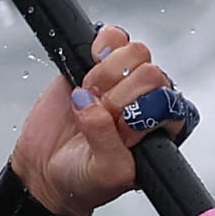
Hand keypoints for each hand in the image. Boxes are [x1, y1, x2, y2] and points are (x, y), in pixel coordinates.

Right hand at [9, 26, 173, 215]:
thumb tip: (93, 108)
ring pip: (133, 52)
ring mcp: (122, 79)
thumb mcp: (104, 174)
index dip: (141, 112)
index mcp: (160, 128)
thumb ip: (107, 143)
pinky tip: (86, 69)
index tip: (120, 128)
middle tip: (99, 115)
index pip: (169, 102)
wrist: (45, 171)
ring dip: (105, 76)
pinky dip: (100, 46)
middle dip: (118, 96)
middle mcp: (146, 100)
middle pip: (151, 74)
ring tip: (89, 98)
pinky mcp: (96, 61)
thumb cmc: (83, 179)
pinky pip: (112, 36)